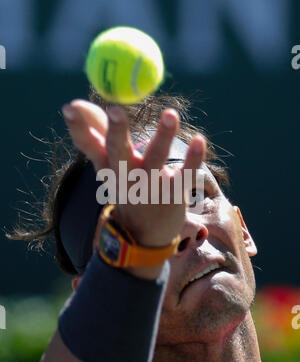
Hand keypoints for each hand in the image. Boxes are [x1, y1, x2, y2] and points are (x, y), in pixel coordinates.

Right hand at [62, 99, 205, 247]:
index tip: (68, 107)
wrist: (144, 234)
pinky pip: (185, 175)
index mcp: (107, 167)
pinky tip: (199, 140)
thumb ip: (96, 132)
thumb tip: (73, 103)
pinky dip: (193, 159)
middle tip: (115, 110)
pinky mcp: (173, 193)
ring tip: (170, 114)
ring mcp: (149, 185)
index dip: (78, 127)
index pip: (88, 145)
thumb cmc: (126, 188)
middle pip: (118, 152)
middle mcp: (124, 176)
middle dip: (116, 132)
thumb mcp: (107, 164)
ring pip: (156, 158)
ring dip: (163, 136)